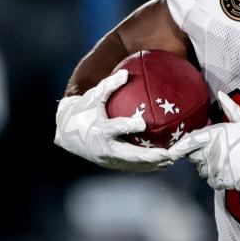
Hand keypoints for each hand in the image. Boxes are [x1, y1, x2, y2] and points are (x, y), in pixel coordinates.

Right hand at [55, 70, 174, 171]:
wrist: (68, 134)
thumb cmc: (83, 112)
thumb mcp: (92, 97)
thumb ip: (109, 86)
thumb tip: (125, 73)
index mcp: (99, 130)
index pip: (115, 129)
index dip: (128, 126)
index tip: (143, 123)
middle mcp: (105, 148)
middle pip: (129, 155)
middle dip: (149, 156)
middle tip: (168, 153)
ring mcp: (109, 159)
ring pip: (133, 164)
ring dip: (152, 164)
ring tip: (172, 160)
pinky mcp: (112, 164)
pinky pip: (132, 167)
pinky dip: (147, 167)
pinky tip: (163, 164)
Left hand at [169, 91, 239, 208]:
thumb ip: (230, 109)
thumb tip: (221, 94)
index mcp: (213, 135)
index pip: (188, 141)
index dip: (179, 146)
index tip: (173, 150)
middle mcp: (209, 152)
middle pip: (192, 155)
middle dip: (197, 153)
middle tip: (211, 150)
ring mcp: (212, 168)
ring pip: (199, 168)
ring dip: (205, 165)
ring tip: (221, 160)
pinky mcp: (218, 181)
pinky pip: (208, 179)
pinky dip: (214, 176)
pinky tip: (226, 170)